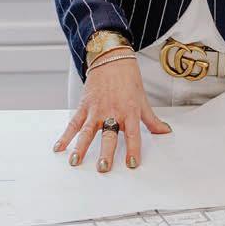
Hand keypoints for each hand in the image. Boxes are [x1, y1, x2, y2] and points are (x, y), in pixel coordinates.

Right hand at [54, 52, 170, 171]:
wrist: (110, 57)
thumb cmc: (127, 78)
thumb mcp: (142, 99)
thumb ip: (152, 119)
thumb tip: (165, 131)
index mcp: (129, 111)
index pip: (133, 134)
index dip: (133, 149)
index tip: (132, 164)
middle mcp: (112, 111)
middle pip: (108, 135)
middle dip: (105, 152)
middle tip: (103, 167)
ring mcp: (96, 109)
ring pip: (87, 131)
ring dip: (80, 147)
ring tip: (75, 161)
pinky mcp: (84, 105)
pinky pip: (74, 122)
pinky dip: (66, 135)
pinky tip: (59, 147)